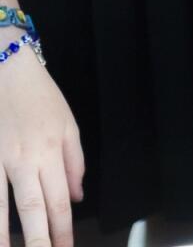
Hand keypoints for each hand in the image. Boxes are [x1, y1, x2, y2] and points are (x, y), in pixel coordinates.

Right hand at [0, 46, 84, 246]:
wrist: (4, 69)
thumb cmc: (38, 97)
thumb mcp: (68, 124)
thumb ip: (74, 163)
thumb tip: (77, 196)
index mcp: (49, 153)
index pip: (58, 202)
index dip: (62, 231)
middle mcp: (21, 161)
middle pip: (31, 210)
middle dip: (37, 242)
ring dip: (2, 236)